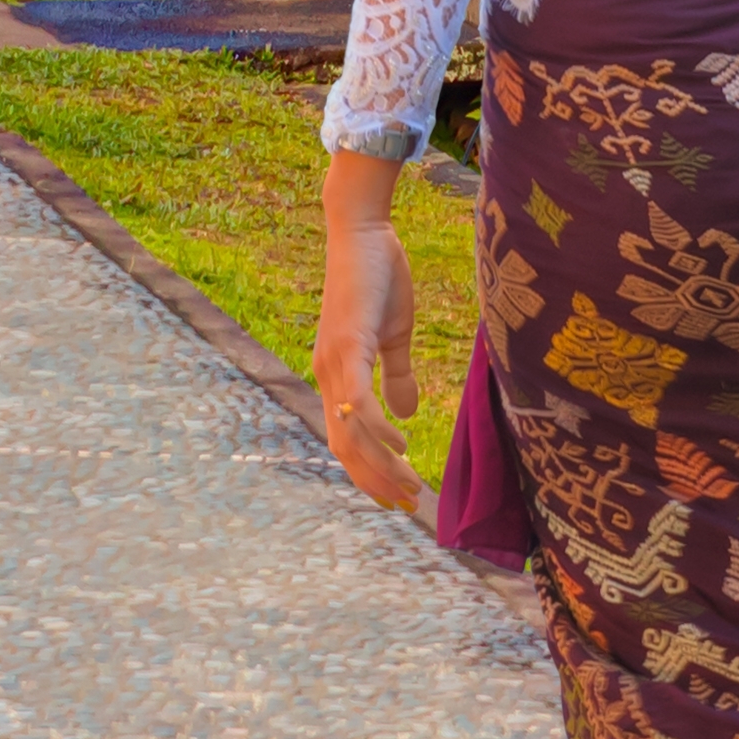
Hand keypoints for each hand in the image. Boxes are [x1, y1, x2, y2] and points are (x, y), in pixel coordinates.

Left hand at [312, 147, 422, 513]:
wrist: (363, 231)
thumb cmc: (379, 278)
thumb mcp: (395, 335)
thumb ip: (398, 375)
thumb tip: (407, 416)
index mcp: (337, 374)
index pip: (345, 438)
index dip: (367, 472)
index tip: (395, 499)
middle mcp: (328, 374)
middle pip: (344, 445)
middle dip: (375, 481)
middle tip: (408, 507)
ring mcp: (334, 360)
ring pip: (350, 431)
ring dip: (381, 464)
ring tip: (410, 486)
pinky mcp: (348, 344)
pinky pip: (357, 398)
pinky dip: (375, 427)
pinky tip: (400, 445)